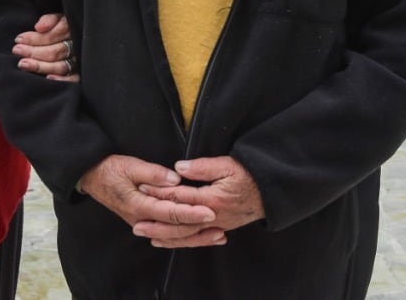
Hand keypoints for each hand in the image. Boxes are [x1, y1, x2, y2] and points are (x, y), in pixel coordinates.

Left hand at [12, 12, 78, 80]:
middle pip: (54, 52)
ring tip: (23, 64)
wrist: (81, 34)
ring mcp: (78, 60)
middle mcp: (76, 46)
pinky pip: (73, 79)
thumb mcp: (58, 17)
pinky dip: (62, 79)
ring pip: (60, 66)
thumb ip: (50, 20)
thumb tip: (39, 27)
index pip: (53, 36)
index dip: (34, 38)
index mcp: (71, 30)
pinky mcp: (79, 73)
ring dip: (41, 66)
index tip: (19, 39)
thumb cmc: (62, 26)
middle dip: (33, 51)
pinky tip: (48, 78)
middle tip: (17, 50)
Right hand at [78, 155, 223, 246]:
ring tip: (216, 236)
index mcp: (138, 205)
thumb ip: (152, 173)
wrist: (92, 177)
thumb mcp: (129, 165)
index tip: (209, 211)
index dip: (191, 213)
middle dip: (198, 228)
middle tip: (219, 225)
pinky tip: (198, 236)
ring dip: (195, 237)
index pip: (170, 213)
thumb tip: (175, 179)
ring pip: (172, 236)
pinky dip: (184, 236)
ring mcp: (142, 223)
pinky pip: (167, 234)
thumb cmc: (110, 169)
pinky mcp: (145, 222)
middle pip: (174, 230)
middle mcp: (141, 219)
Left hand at [136, 156, 264, 246]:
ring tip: (147, 234)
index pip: (179, 198)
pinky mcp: (219, 228)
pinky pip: (196, 239)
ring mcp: (216, 225)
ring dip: (165, 236)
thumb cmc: (248, 175)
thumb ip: (202, 167)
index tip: (142, 188)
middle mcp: (212, 217)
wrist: (269, 192)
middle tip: (136, 223)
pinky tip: (169, 240)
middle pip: (179, 222)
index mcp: (211, 199)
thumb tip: (178, 168)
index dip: (159, 193)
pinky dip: (181, 241)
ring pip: (186, 236)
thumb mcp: (227, 164)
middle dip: (156, 223)